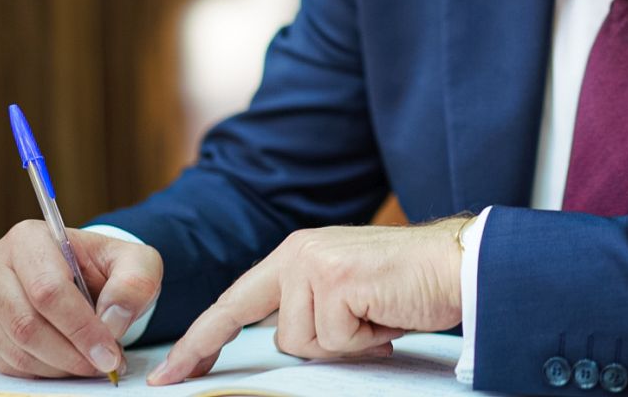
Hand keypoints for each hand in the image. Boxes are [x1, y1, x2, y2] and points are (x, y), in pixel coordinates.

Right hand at [0, 220, 161, 378]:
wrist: (86, 276)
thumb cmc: (108, 268)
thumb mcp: (137, 263)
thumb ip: (134, 284)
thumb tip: (111, 321)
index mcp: (29, 238)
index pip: (48, 289)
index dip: (80, 328)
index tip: (109, 353)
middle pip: (26, 323)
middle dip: (71, 353)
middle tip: (104, 364)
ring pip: (16, 349)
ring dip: (59, 367)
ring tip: (92, 363)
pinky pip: (7, 364)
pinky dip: (43, 372)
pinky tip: (69, 363)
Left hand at [148, 219, 468, 384]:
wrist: (458, 264)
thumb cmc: (407, 284)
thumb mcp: (345, 293)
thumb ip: (309, 309)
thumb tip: (287, 344)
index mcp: (295, 255)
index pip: (235, 304)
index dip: (200, 342)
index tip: (168, 374)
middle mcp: (297, 253)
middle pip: (280, 337)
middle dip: (323, 345)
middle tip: (365, 324)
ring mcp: (313, 265)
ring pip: (305, 343)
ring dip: (349, 342)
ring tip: (379, 314)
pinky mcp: (334, 281)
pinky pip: (334, 341)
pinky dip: (365, 339)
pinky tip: (386, 312)